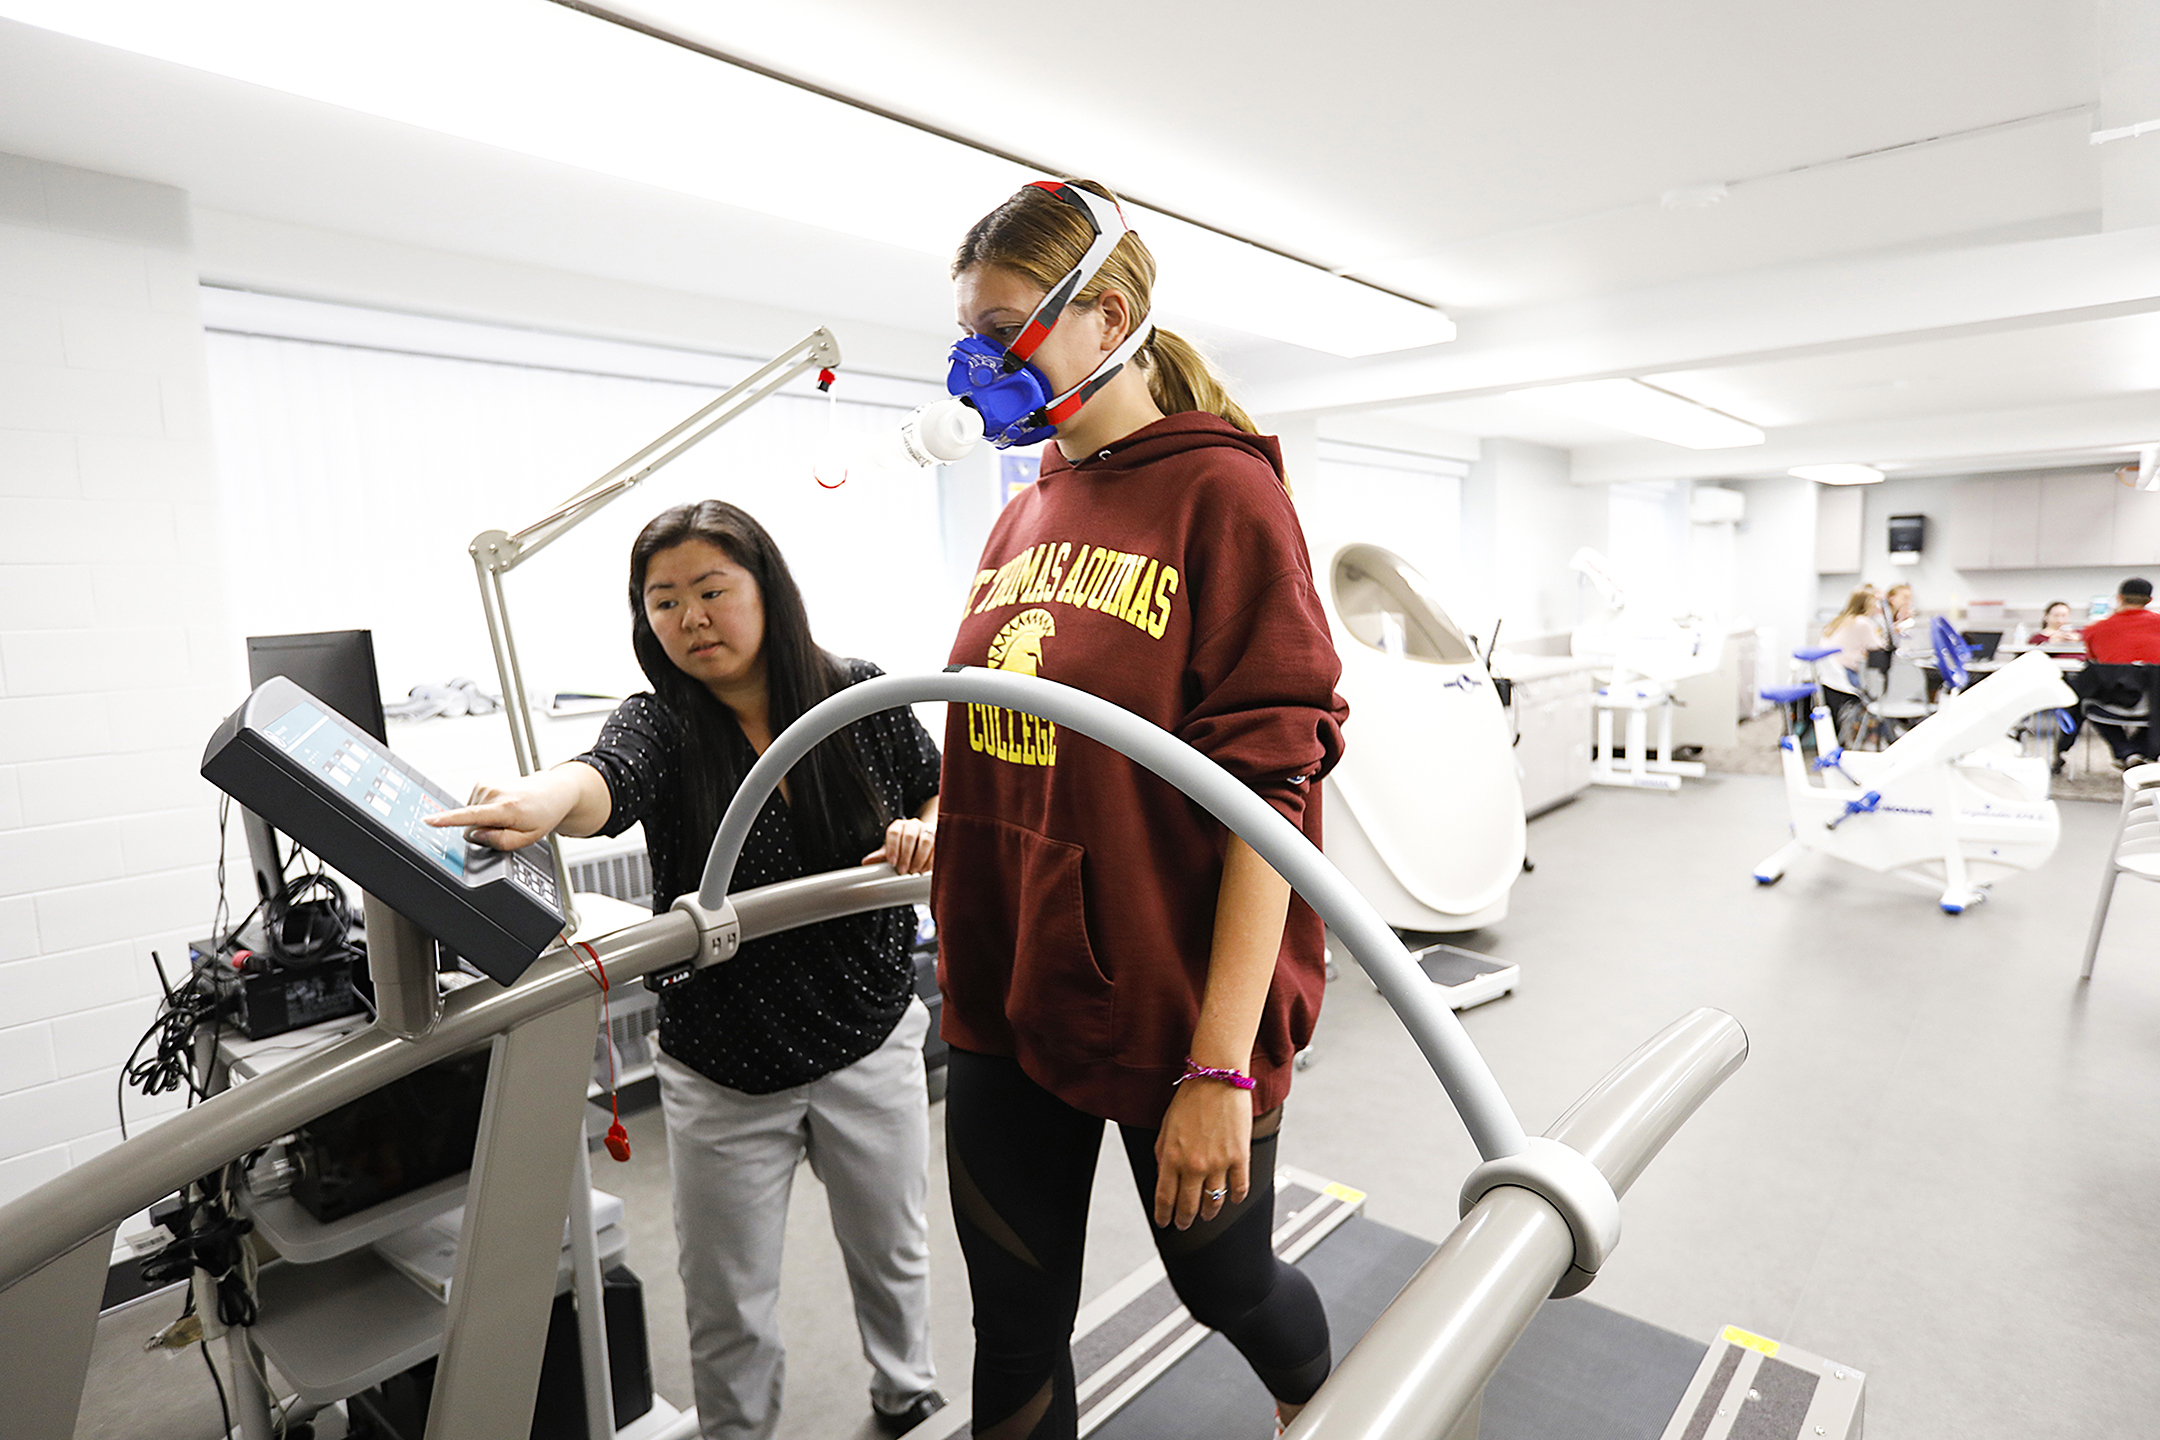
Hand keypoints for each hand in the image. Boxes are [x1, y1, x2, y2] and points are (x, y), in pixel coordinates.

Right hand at [426, 780, 561, 850]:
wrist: (551, 792)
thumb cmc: (542, 815)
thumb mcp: (528, 838)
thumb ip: (501, 842)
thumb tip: (476, 836)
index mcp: (504, 808)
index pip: (471, 815)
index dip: (448, 820)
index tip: (429, 821)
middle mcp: (493, 793)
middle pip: (470, 827)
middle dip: (486, 833)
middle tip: (508, 827)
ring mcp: (486, 786)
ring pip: (471, 818)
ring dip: (487, 822)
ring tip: (508, 817)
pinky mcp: (481, 784)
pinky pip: (473, 809)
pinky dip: (485, 813)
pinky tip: (502, 809)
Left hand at [862, 818, 935, 873]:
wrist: (922, 840)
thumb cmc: (903, 847)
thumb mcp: (891, 850)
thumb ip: (880, 855)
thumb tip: (866, 862)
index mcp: (898, 825)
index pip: (894, 832)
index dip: (892, 847)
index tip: (892, 863)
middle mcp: (913, 824)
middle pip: (909, 836)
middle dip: (906, 855)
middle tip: (903, 870)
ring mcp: (927, 829)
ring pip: (926, 840)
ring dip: (919, 858)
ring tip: (914, 871)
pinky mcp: (940, 837)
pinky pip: (937, 847)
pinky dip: (931, 860)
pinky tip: (925, 870)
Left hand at [1153, 1078, 1250, 1229]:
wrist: (1217, 1078)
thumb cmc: (1191, 1098)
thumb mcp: (1166, 1127)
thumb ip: (1162, 1153)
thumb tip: (1163, 1174)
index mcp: (1171, 1157)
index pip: (1164, 1197)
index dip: (1163, 1214)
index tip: (1164, 1221)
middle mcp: (1193, 1165)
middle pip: (1188, 1206)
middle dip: (1184, 1220)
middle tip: (1183, 1224)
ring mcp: (1218, 1163)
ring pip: (1214, 1202)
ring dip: (1209, 1213)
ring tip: (1206, 1215)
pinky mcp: (1239, 1157)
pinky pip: (1239, 1188)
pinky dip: (1235, 1198)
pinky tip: (1232, 1199)